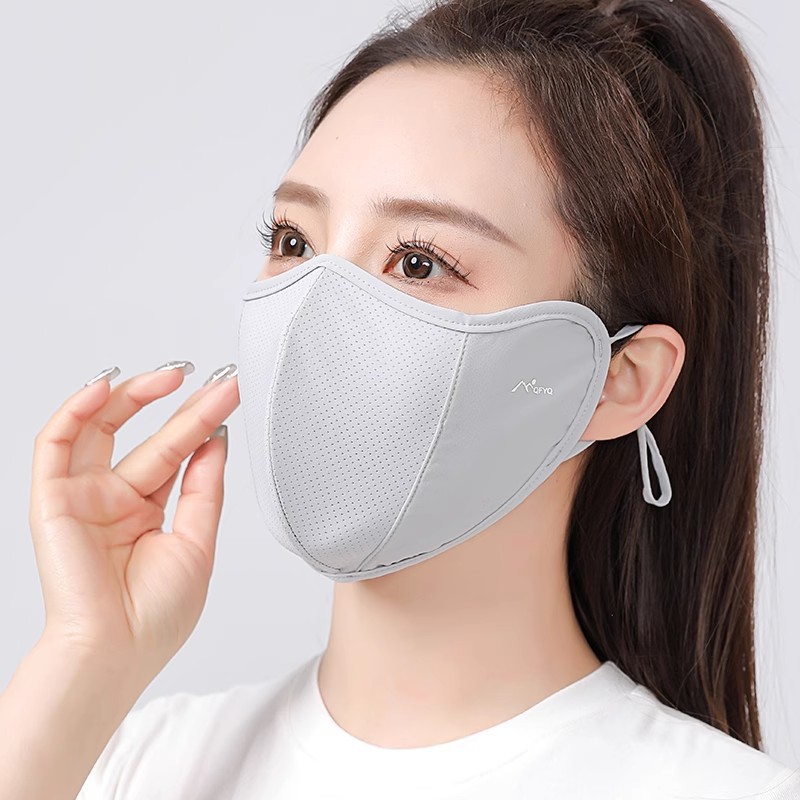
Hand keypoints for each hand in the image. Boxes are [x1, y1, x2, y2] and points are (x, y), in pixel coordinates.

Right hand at [27, 362, 239, 683]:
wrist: (115, 654)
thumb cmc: (155, 616)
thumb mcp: (197, 543)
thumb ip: (203, 487)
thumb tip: (217, 439)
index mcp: (151, 513)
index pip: (181, 455)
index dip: (205, 422)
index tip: (232, 393)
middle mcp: (118, 500)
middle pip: (155, 438)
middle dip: (187, 406)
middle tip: (218, 380)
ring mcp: (86, 496)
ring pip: (106, 429)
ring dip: (136, 396)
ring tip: (174, 375)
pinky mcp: (53, 498)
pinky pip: (56, 444)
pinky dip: (75, 411)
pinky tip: (105, 386)